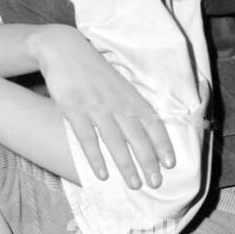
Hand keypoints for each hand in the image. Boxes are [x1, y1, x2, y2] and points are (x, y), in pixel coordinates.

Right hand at [30, 25, 175, 188]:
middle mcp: (116, 103)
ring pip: (115, 141)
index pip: (152, 122)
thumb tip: (146, 128)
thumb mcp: (117, 83)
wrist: (63, 49)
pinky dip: (96, 157)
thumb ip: (130, 104)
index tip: (171, 163)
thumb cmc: (93, 70)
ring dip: (127, 164)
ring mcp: (95, 107)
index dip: (163, 143)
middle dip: (148, 160)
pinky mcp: (74, 109)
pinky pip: (87, 138)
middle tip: (156, 183)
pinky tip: (102, 174)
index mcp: (129, 96)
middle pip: (137, 136)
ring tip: (135, 184)